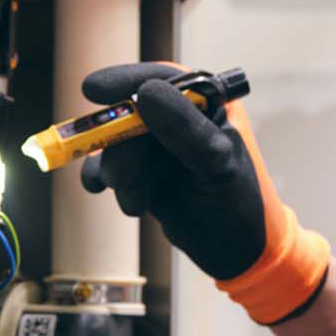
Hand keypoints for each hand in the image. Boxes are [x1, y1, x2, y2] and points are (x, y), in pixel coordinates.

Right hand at [79, 63, 329, 323]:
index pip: (165, 79)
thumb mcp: (217, 165)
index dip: (127, 80)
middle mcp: (181, 121)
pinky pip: (110, 167)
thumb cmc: (243, 206)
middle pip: (131, 115)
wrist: (241, 256)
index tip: (93, 90)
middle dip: (120, 147)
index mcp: (209, 106)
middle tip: (121, 178)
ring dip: (120, 174)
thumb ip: (184, 129)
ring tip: (140, 202)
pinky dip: (100, 178)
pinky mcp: (145, 174)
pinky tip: (98, 190)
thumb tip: (145, 93)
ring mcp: (160, 148)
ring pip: (117, 145)